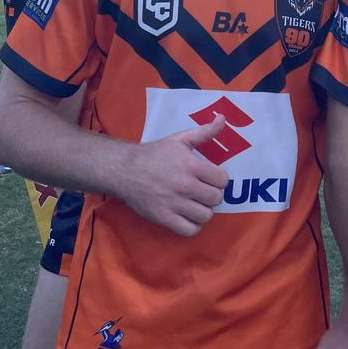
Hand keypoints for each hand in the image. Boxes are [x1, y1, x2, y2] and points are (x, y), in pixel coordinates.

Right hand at [119, 118, 229, 236]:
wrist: (125, 170)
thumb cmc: (154, 154)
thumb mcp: (180, 139)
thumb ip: (204, 131)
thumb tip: (223, 118)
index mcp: (191, 165)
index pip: (223, 180)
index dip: (219, 180)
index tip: (210, 179)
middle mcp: (185, 185)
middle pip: (216, 199)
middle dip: (211, 195)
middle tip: (202, 191)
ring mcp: (174, 203)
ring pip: (205, 216)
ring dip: (202, 211)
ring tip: (194, 204)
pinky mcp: (163, 218)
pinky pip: (190, 230)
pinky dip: (192, 226)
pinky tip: (187, 216)